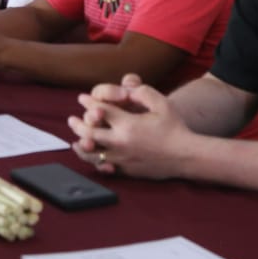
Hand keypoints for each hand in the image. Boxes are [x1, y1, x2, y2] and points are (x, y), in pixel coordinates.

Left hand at [67, 74, 189, 178]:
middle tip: (71, 119)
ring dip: (81, 144)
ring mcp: (121, 158)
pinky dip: (93, 160)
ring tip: (76, 139)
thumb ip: (142, 91)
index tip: (82, 98)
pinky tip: (91, 155)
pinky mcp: (125, 170)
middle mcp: (120, 141)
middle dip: (78, 123)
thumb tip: (125, 88)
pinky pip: (102, 166)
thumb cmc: (174, 127)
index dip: (88, 102)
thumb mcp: (161, 103)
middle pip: (88, 131)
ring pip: (91, 152)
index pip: (99, 110)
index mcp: (127, 123)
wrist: (185, 155)